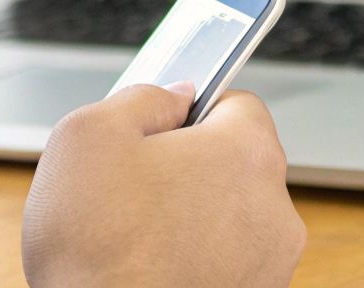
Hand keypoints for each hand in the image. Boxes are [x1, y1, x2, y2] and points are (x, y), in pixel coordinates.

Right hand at [22, 82, 305, 287]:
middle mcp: (275, 208)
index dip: (190, 112)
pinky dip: (198, 260)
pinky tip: (153, 267)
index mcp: (246, 152)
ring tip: (138, 235)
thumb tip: (175, 95)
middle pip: (236, 163)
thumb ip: (142, 98)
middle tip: (135, 186)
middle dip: (191, 167)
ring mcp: (271, 264)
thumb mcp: (88, 135)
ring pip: (232, 216)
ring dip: (194, 217)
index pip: (236, 104)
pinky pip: (229, 262)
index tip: (159, 130)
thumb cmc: (94, 247)